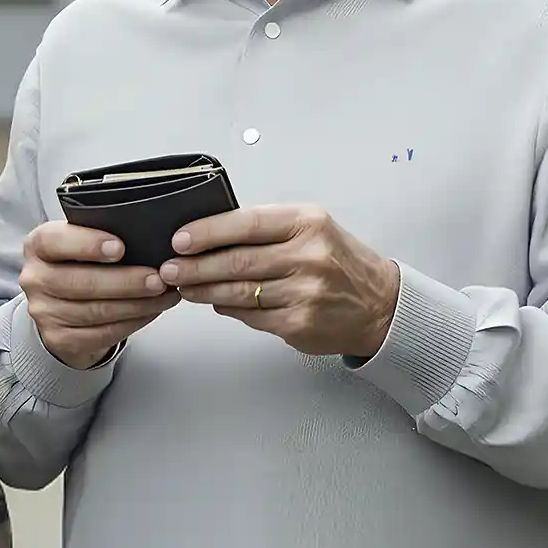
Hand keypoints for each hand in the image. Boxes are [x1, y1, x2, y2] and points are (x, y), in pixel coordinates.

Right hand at [19, 222, 179, 370]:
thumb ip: (99, 234)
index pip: (55, 242)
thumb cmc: (78, 265)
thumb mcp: (78, 241)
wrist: (61, 306)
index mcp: (38, 246)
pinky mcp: (59, 339)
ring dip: (137, 304)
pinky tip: (151, 311)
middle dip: (125, 281)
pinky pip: (102, 333)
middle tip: (158, 278)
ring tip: (164, 294)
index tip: (119, 247)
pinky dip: (133, 322)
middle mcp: (35, 279)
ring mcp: (44, 312)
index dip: (87, 244)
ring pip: (96, 311)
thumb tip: (147, 235)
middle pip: (81, 282)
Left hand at [157, 205, 400, 359]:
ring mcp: (304, 293)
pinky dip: (228, 308)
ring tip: (182, 286)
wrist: (380, 304)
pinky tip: (215, 302)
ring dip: (203, 290)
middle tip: (168, 268)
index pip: (246, 223)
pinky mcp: (299, 324)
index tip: (180, 239)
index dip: (207, 232)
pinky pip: (251, 316)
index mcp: (307, 224)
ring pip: (238, 291)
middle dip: (194, 266)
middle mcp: (308, 257)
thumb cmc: (338, 261)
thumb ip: (266, 228)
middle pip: (236, 261)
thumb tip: (209, 235)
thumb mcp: (311, 228)